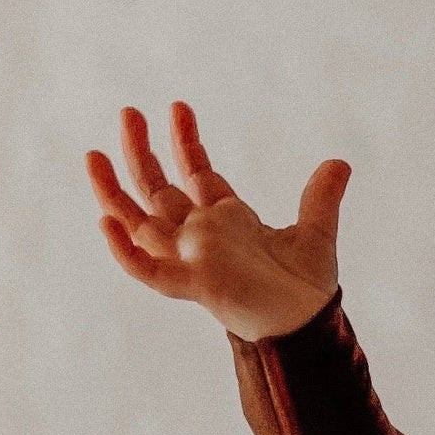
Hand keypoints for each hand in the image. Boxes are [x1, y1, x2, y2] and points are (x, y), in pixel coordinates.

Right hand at [84, 101, 347, 340]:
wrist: (310, 326)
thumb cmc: (307, 290)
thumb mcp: (316, 234)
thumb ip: (320, 198)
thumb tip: (341, 163)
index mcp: (227, 221)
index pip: (196, 173)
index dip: (186, 141)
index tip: (178, 108)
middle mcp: (202, 238)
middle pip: (158, 191)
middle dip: (140, 153)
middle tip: (128, 113)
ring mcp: (192, 260)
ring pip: (140, 224)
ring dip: (114, 192)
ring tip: (93, 155)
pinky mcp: (193, 284)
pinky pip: (148, 270)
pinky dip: (126, 250)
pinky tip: (107, 222)